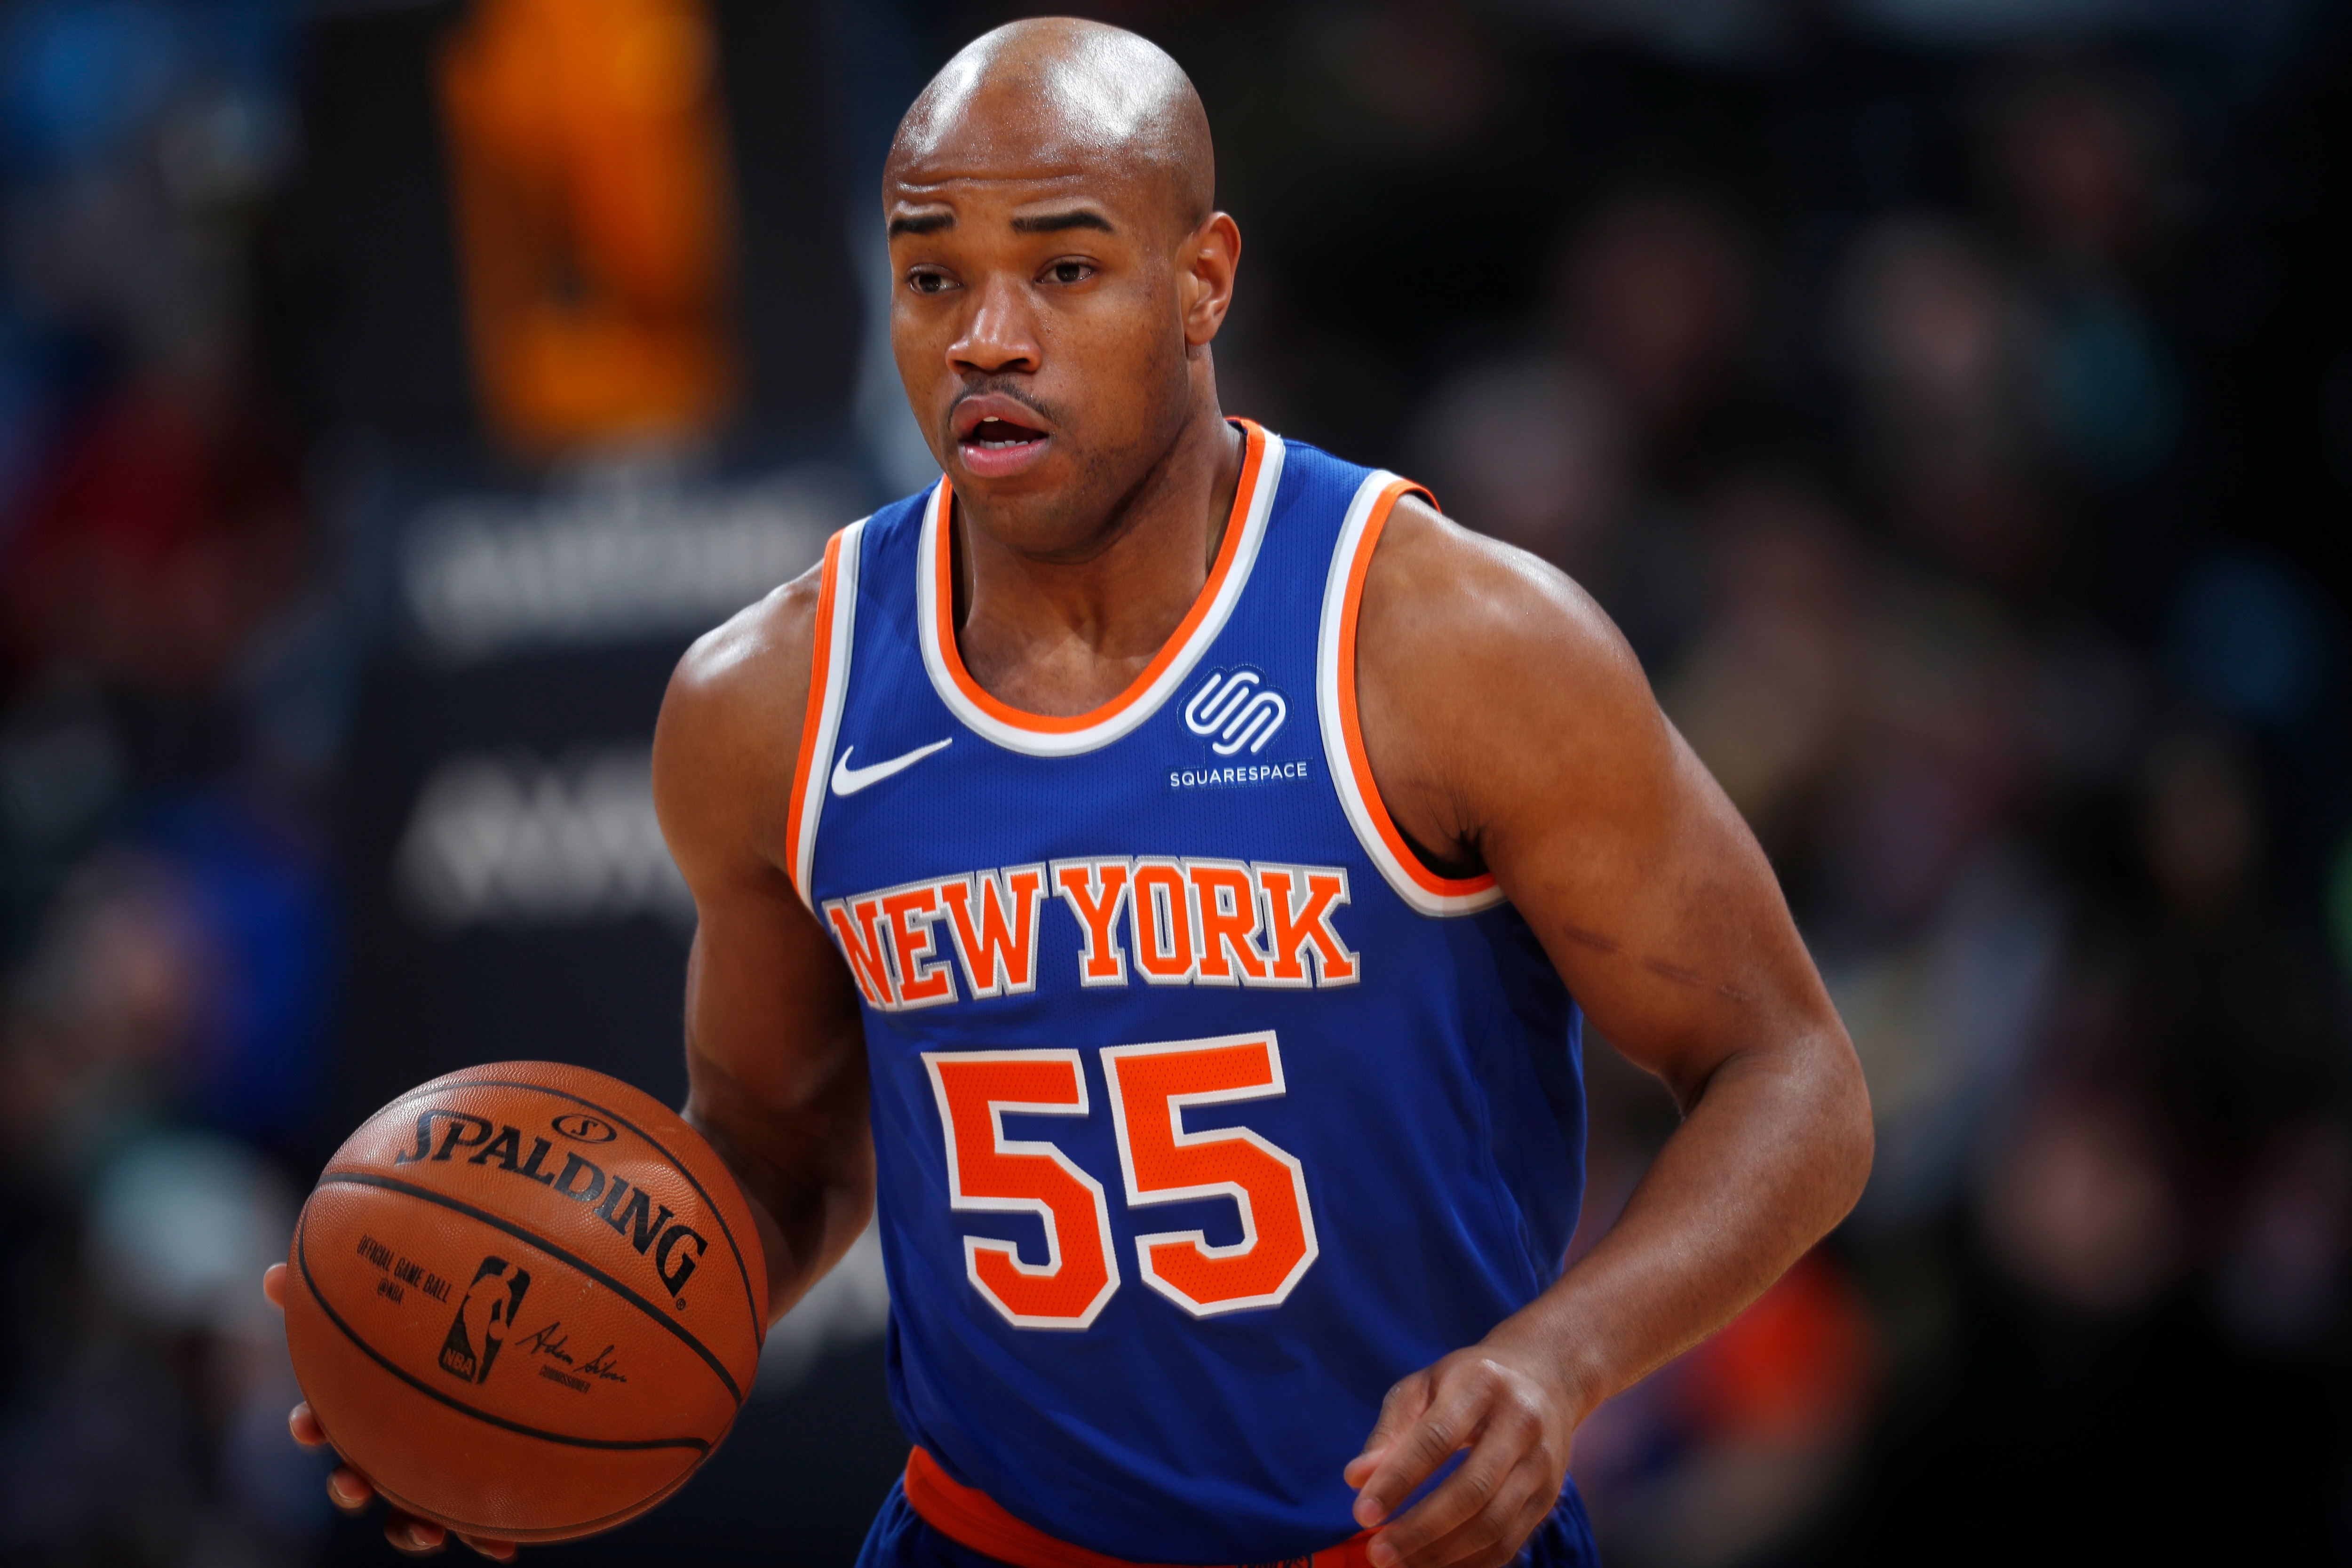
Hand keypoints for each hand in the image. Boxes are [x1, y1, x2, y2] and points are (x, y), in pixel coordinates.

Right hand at [262, 1263, 518, 1560]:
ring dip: (410, 1529)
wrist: (519, 1350)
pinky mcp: (481, 1490)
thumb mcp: (403, 1292)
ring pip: (411, 1513)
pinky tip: (504, 1550)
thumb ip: (345, 1289)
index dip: (310, 1424)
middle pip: (359, 1475)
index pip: (325, 1418)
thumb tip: (272, 1275)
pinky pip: (479, 1522)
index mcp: (372, 1402)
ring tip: (427, 1532)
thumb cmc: (450, 1317)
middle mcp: (396, 1442)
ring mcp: (436, 1469)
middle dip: (348, 1486)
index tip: (305, 1424)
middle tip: (350, 1482)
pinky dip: (486, 1538)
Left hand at [1343, 1337, 1580, 1567]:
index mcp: (1481, 1385)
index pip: (1437, 1439)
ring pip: (1494, 1524)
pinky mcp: (1549, 1496)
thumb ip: (1389, 1432)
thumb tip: (1356, 1480)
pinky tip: (1434, 1564)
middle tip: (1378, 1553)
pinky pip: (1510, 1543)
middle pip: (1472, 1489)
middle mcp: (1520, 1423)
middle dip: (1421, 1528)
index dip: (1398, 1480)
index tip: (1363, 1513)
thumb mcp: (1423, 1387)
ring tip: (1400, 1564)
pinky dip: (1470, 1563)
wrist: (1544, 1376)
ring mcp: (1541, 1463)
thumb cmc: (1467, 1383)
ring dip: (1443, 1553)